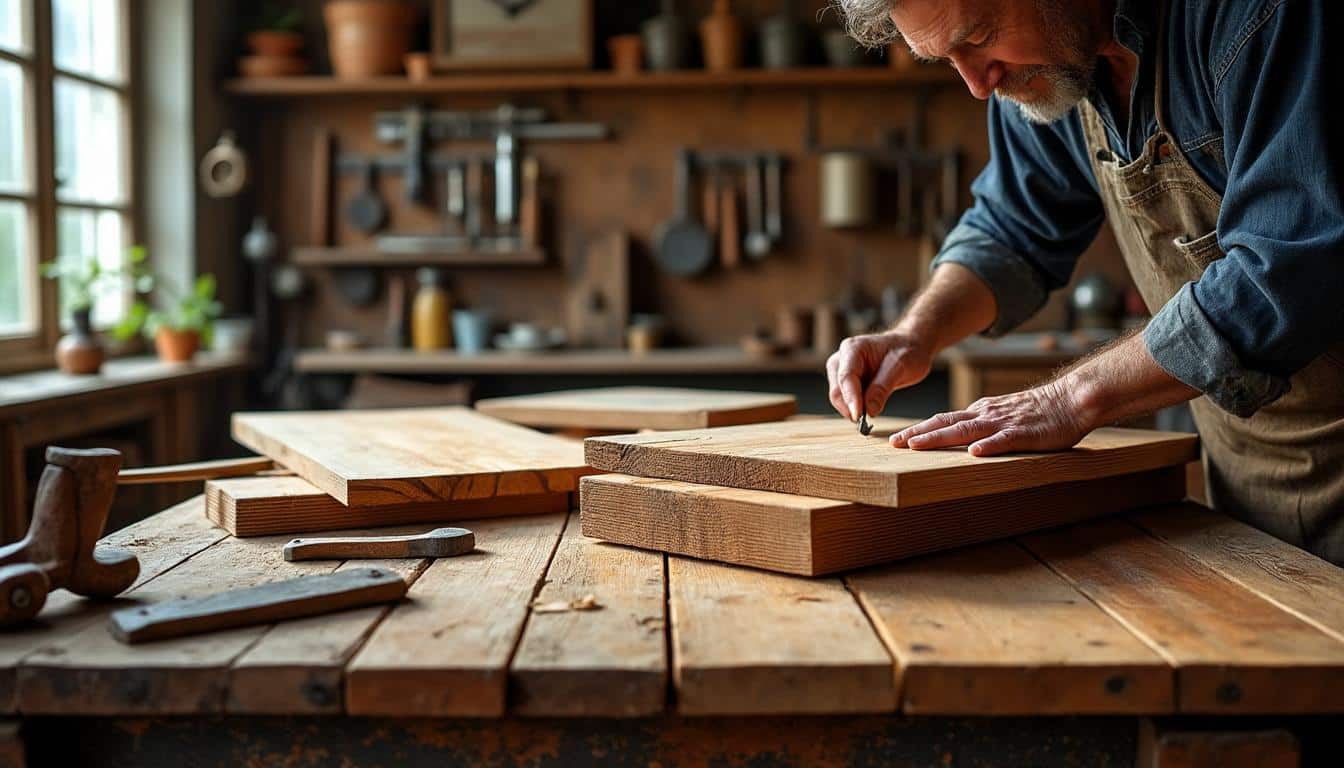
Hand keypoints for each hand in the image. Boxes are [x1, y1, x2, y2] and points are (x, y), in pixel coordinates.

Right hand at [826, 331, 934, 421]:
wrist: (909, 347)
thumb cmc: (906, 351)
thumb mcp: (901, 366)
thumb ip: (883, 387)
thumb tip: (870, 410)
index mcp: (852, 349)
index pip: (846, 377)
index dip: (851, 398)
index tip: (858, 416)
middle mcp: (841, 359)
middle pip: (837, 391)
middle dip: (851, 407)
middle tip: (870, 420)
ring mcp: (841, 371)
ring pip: (839, 398)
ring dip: (853, 409)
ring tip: (873, 411)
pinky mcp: (846, 382)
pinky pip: (846, 400)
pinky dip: (857, 408)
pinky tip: (871, 408)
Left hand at [889, 379, 1094, 455]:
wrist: (1072, 399)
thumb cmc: (1039, 412)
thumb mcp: (1002, 415)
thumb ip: (981, 425)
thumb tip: (959, 440)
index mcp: (980, 412)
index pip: (943, 420)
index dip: (918, 430)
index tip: (896, 440)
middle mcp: (986, 415)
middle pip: (946, 424)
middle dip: (918, 434)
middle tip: (893, 444)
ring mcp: (1004, 423)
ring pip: (966, 430)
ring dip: (940, 438)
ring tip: (917, 446)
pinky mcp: (1025, 433)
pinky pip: (1005, 440)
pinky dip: (989, 446)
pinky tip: (974, 453)